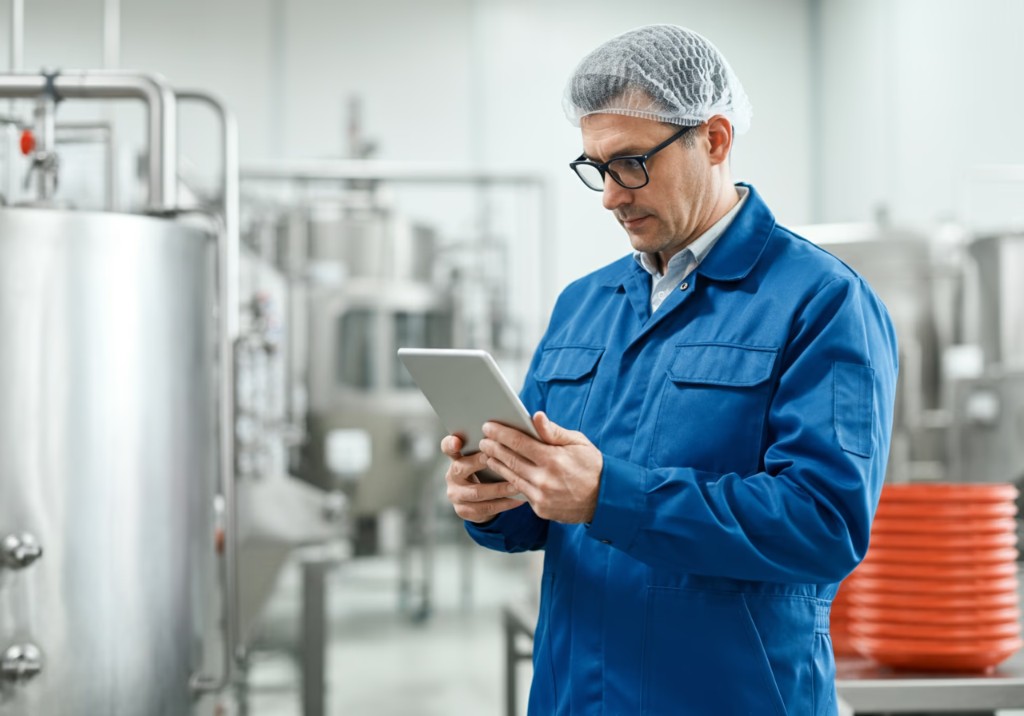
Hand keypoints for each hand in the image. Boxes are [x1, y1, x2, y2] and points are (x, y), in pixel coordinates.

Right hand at [441, 434, 523, 523]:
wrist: (483, 500)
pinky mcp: (465, 511)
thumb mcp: (489, 456)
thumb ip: (495, 442)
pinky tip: (518, 499)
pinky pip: (486, 508)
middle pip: (460, 468)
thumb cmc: (491, 470)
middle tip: (493, 458)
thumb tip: (517, 425)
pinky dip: (504, 504)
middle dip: (477, 463)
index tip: (457, 441)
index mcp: (456, 458)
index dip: (450, 444)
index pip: (447, 447)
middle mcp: (452, 476)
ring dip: (498, 488)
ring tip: (516, 485)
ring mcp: (457, 495)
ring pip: (477, 492)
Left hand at [479, 412, 602, 523]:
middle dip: (493, 448)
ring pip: (511, 478)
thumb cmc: (591, 465)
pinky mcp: (541, 509)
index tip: (489, 426)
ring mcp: (541, 496)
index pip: (519, 442)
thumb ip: (553, 431)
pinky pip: (521, 492)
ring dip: (497, 465)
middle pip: (510, 460)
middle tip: (483, 440)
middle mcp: (544, 479)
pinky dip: (510, 481)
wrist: (606, 499)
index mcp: (554, 458)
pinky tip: (503, 473)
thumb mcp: (578, 442)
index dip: (501, 433)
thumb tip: (536, 416)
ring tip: (488, 455)